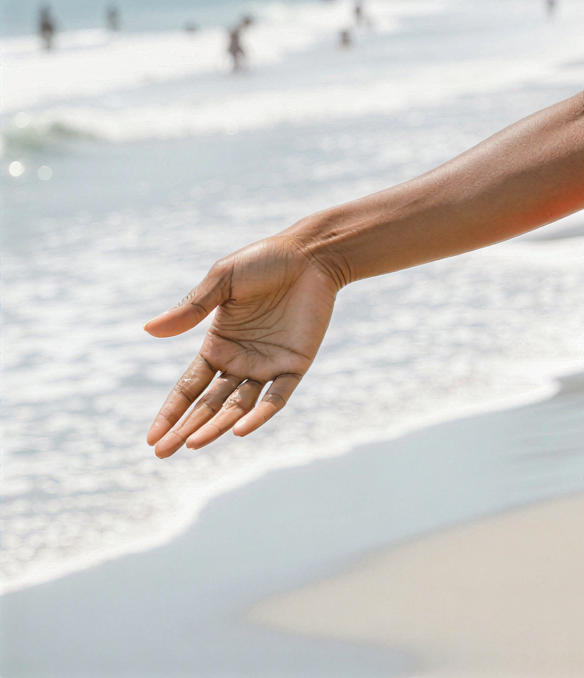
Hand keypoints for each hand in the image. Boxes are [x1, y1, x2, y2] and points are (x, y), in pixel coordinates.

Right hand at [142, 235, 341, 456]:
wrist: (311, 253)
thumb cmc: (264, 261)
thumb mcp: (223, 281)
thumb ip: (192, 307)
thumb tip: (149, 330)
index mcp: (217, 346)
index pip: (188, 388)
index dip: (170, 412)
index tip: (152, 438)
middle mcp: (239, 362)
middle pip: (208, 404)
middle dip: (185, 428)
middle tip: (163, 453)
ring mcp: (267, 366)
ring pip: (238, 406)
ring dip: (217, 426)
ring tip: (193, 444)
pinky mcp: (295, 364)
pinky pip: (276, 396)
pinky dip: (260, 414)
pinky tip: (241, 430)